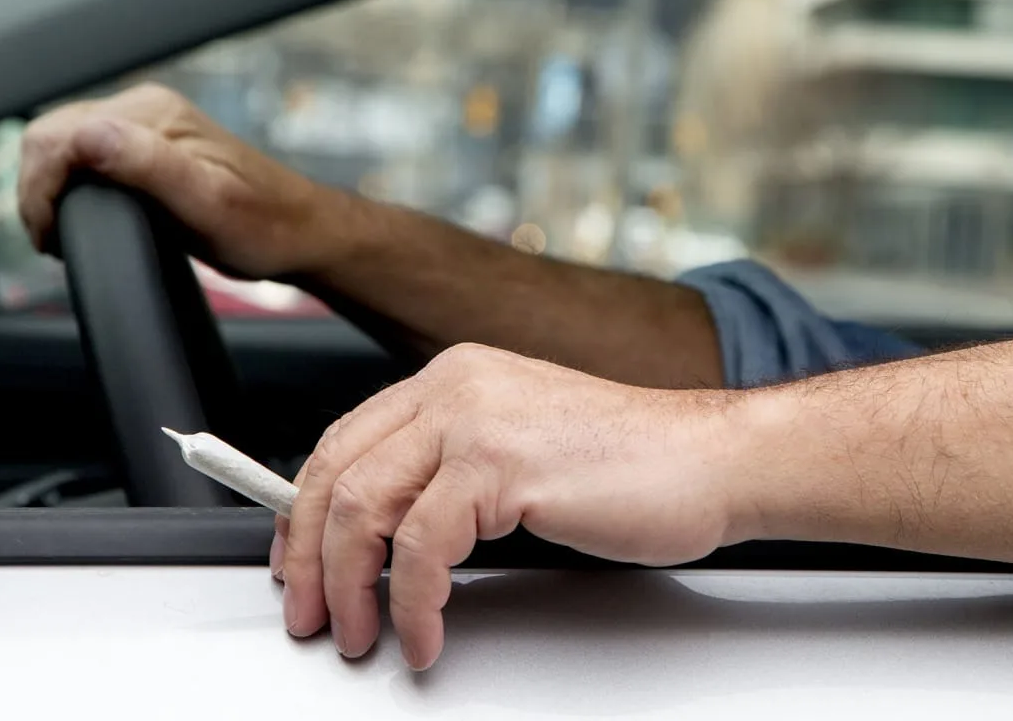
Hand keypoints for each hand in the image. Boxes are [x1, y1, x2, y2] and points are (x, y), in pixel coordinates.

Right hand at [17, 82, 346, 278]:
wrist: (299, 234)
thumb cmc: (264, 226)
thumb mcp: (206, 202)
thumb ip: (148, 165)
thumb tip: (89, 137)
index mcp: (151, 115)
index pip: (58, 134)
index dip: (41, 187)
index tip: (51, 234)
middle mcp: (143, 113)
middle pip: (50, 136)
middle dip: (37, 189)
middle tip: (51, 241)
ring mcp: (143, 131)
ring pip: (61, 148)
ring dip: (48, 190)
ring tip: (59, 235)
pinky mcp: (145, 154)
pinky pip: (84, 161)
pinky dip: (68, 190)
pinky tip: (79, 220)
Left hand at [270, 343, 755, 669]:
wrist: (713, 461)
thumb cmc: (633, 466)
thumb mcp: (518, 452)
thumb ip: (450, 472)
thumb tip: (384, 532)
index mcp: (454, 377)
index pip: (345, 440)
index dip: (307, 512)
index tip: (300, 564)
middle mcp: (455, 386)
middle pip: (337, 474)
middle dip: (311, 559)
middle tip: (315, 615)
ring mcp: (475, 419)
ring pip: (363, 509)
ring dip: (352, 588)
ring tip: (364, 635)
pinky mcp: (501, 463)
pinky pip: (419, 547)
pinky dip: (412, 603)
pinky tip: (427, 633)